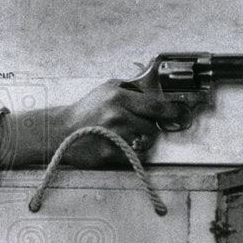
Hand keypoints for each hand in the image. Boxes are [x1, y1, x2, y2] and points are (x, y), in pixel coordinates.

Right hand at [0, 80, 186, 168]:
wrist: (60, 130)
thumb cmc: (85, 110)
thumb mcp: (107, 89)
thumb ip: (131, 88)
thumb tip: (157, 87)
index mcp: (119, 97)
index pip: (156, 105)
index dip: (173, 112)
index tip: (183, 114)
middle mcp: (118, 115)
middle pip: (152, 127)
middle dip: (152, 129)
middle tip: (149, 128)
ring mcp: (114, 135)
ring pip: (145, 142)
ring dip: (141, 141)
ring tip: (126, 137)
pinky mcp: (109, 153)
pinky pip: (132, 155)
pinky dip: (130, 152)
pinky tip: (118, 146)